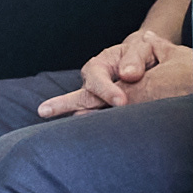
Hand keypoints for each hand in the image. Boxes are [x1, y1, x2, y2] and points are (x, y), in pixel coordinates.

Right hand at [40, 29, 192, 114]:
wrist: (148, 63)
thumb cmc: (143, 55)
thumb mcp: (142, 49)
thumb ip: (136, 59)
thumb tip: (129, 75)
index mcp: (99, 66)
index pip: (97, 79)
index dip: (107, 91)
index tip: (122, 102)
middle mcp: (92, 84)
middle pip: (80, 96)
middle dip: (66, 104)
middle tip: (46, 110)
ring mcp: (96, 100)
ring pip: (83, 110)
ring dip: (72, 117)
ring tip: (44, 118)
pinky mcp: (104, 113)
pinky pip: (96, 122)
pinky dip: (92, 129)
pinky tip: (82, 143)